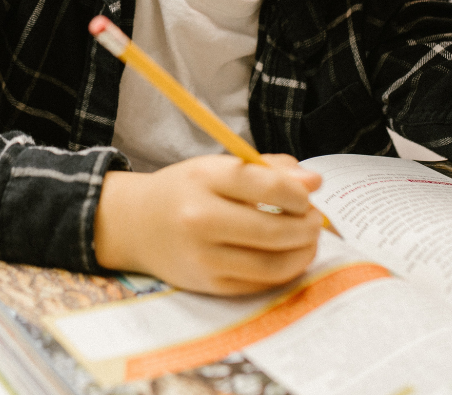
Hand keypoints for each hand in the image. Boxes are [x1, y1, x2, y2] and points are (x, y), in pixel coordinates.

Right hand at [94, 154, 322, 294]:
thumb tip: (314, 183)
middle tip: (315, 219)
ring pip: (272, 264)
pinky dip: (284, 271)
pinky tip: (289, 256)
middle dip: (307, 226)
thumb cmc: (185, 190)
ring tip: (308, 239)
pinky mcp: (209, 284)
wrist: (137, 224)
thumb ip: (268, 169)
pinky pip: (260, 283)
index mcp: (204, 179)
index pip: (266, 185)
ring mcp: (204, 257)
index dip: (299, 193)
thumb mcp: (218, 166)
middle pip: (273, 230)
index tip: (308, 194)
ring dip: (303, 252)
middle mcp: (200, 219)